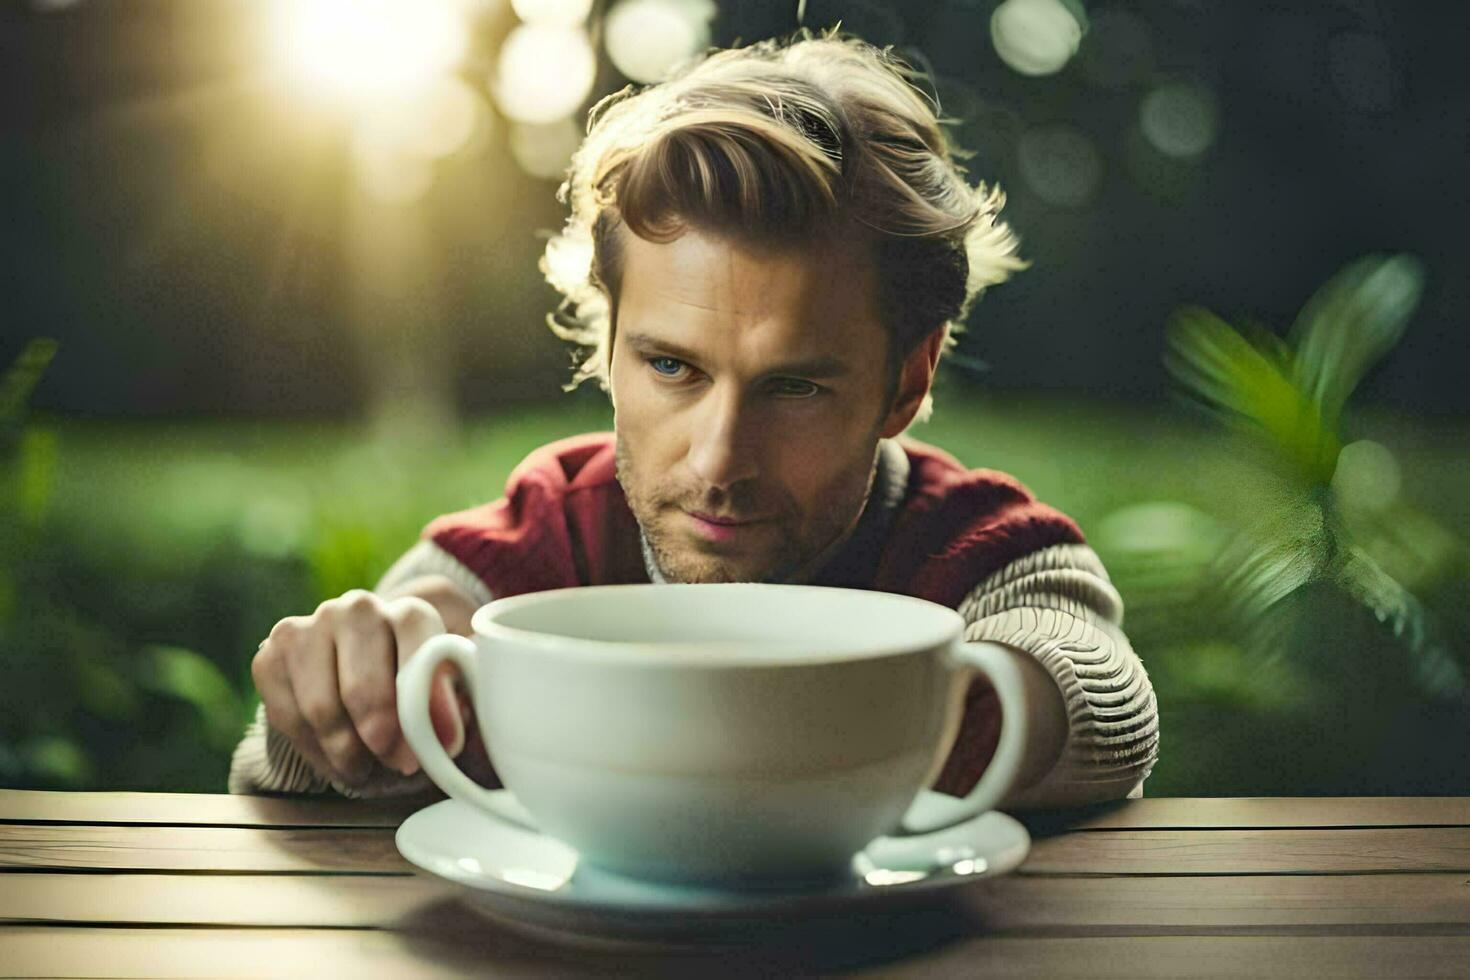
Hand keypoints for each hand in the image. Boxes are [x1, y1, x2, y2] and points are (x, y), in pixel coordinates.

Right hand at [251, 589, 475, 788]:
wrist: (361, 674)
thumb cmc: (412, 688)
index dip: (420, 711)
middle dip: (380, 738)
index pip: (418, 657)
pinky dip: (314, 750)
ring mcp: (309, 627)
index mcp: (410, 614)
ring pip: (321, 708)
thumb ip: (451, 710)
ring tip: (365, 766)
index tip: (424, 750)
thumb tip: (445, 736)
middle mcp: (358, 610)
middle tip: (395, 764)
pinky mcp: (271, 655)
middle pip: (362, 689)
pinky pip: (287, 717)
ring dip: (345, 752)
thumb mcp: (446, 696)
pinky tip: (336, 756)